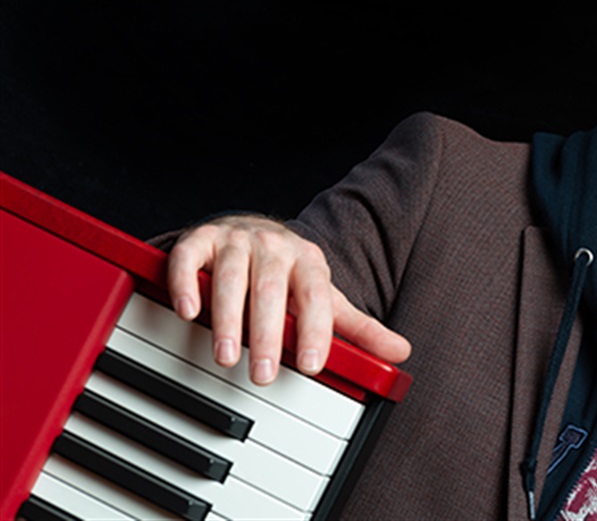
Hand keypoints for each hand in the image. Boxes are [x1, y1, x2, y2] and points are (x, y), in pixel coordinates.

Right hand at [166, 215, 410, 384]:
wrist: (254, 230)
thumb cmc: (290, 275)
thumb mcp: (326, 298)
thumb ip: (359, 328)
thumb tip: (402, 353)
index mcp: (309, 262)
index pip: (316, 297)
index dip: (315, 330)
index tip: (310, 365)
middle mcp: (274, 247)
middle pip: (271, 290)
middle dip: (267, 334)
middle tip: (262, 375)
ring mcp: (236, 241)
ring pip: (231, 277)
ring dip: (227, 317)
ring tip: (224, 355)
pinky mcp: (201, 239)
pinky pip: (191, 257)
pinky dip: (187, 282)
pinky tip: (188, 310)